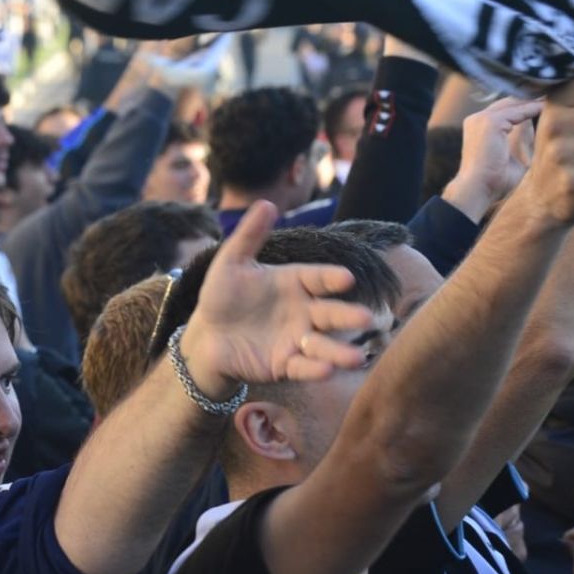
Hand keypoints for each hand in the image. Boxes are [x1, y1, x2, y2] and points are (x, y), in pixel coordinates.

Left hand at [176, 201, 376, 397]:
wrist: (206, 335)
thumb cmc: (222, 296)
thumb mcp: (231, 263)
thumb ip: (249, 236)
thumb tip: (266, 203)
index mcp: (295, 283)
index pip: (319, 278)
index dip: (332, 279)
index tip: (346, 279)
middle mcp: (304, 312)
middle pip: (331, 314)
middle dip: (349, 317)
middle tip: (367, 319)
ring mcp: (297, 340)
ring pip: (324, 345)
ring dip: (340, 352)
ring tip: (357, 358)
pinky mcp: (286, 365)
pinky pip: (304, 367)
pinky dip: (315, 370)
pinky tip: (326, 370)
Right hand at [442, 96, 543, 221]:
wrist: (477, 190)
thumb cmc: (493, 182)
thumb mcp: (512, 158)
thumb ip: (522, 143)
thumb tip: (545, 137)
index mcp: (478, 127)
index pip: (504, 110)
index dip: (525, 107)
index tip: (547, 106)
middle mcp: (477, 119)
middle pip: (509, 102)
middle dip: (531, 100)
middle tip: (555, 97)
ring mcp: (482, 119)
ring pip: (514, 103)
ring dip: (534, 102)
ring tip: (556, 99)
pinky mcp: (490, 122)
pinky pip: (518, 111)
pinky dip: (534, 109)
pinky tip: (549, 108)